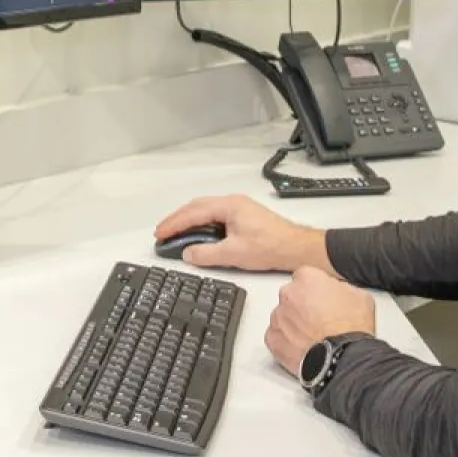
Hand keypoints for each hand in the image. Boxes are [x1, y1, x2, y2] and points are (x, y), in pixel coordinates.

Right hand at [153, 194, 331, 273]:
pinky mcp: (244, 217)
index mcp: (229, 206)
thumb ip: (206, 253)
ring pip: (206, 210)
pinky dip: (201, 223)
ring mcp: (239, 208)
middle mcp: (233, 202)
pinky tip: (198, 234)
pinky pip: (216, 216)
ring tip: (175, 233)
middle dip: (177, 220)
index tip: (160, 233)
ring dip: (189, 221)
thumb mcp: (233, 253)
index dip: (174, 224)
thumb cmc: (271, 247)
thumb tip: (187, 253)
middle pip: (197, 207)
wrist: (297, 248)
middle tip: (162, 233)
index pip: (193, 213)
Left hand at [264, 267, 376, 375]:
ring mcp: (278, 317)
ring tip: (313, 336)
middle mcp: (288, 295)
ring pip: (283, 316)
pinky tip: (303, 346)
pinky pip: (277, 336)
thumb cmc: (351, 328)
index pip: (306, 277)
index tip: (322, 299)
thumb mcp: (359, 295)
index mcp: (307, 279)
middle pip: (292, 296)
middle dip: (303, 305)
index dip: (316, 289)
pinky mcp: (273, 339)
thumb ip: (340, 287)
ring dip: (294, 323)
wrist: (343, 357)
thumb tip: (337, 292)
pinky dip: (287, 340)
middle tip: (319, 320)